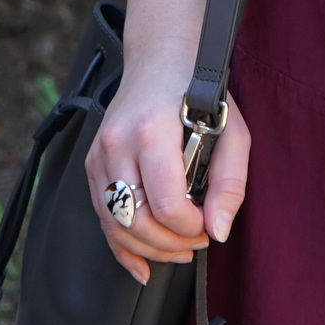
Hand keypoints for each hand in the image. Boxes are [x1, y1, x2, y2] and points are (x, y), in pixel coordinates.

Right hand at [85, 72, 251, 286]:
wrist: (160, 59)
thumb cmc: (198, 92)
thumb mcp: (232, 131)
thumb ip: (230, 183)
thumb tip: (218, 230)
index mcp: (152, 131)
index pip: (166, 204)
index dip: (191, 228)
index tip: (208, 227)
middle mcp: (117, 144)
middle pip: (135, 220)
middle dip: (170, 244)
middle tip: (198, 242)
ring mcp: (98, 154)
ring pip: (114, 224)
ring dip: (148, 249)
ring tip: (179, 251)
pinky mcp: (92, 164)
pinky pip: (102, 216)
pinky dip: (121, 246)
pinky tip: (142, 265)